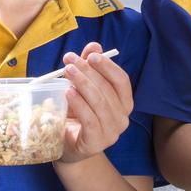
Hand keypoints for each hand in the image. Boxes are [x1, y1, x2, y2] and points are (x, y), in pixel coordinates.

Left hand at [57, 42, 132, 163]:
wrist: (67, 146)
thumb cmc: (76, 114)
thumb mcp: (81, 87)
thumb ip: (89, 67)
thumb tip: (94, 45)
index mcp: (123, 103)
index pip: (122, 81)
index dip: (108, 66)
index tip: (91, 55)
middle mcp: (122, 118)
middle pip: (108, 89)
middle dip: (88, 71)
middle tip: (69, 60)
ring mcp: (111, 133)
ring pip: (99, 102)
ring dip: (83, 83)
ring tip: (67, 72)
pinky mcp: (96, 142)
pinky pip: (90, 119)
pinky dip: (79, 103)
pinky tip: (68, 92)